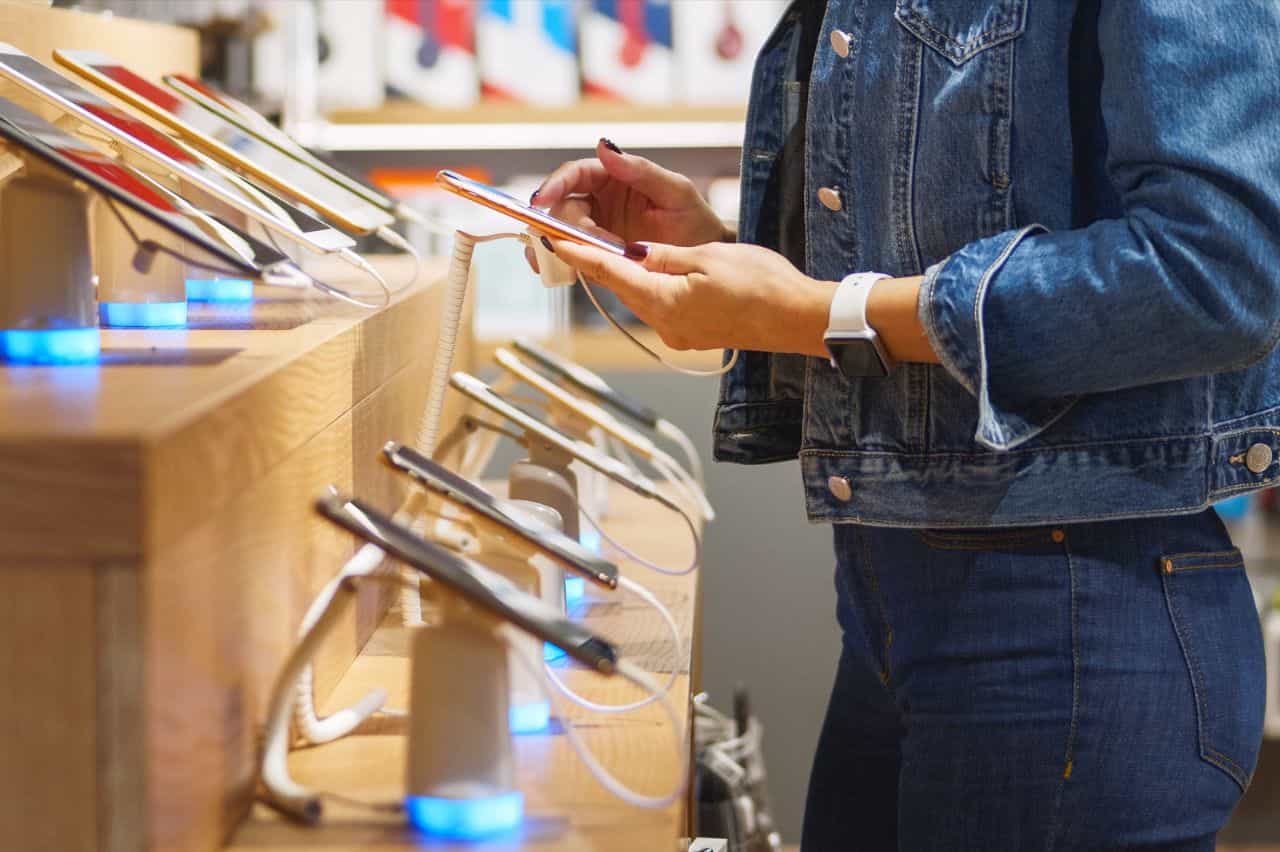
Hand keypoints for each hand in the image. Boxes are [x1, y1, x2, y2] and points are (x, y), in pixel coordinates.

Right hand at [525, 139, 729, 271]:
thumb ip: (641, 170)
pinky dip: (557, 262)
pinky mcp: (596, 257)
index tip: (542, 200)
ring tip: (553, 258)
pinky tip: (553, 270)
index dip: (555, 185)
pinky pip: (569, 256)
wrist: (704, 264)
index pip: (575, 175)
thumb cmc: (695, 221)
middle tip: (578, 242)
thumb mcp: (675, 192)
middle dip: (562, 223)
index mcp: (613, 178)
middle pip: (562, 206)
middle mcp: (599, 202)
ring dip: (552, 243)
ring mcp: (595, 230)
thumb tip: (604, 147)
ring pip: (560, 232)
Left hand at [549, 237, 939, 362]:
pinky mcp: (691, 332)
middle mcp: (664, 322)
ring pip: (638, 294)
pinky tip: (647, 268)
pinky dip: (647, 284)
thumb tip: (634, 250)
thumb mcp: (708, 256)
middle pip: (619, 285)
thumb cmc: (762, 285)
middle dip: (594, 260)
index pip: (609, 271)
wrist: (797, 319)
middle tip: (569, 235)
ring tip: (603, 247)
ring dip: (622, 271)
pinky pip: (659, 303)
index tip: (549, 237)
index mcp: (663, 300)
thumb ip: (664, 254)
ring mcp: (678, 331)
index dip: (576, 252)